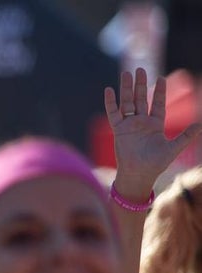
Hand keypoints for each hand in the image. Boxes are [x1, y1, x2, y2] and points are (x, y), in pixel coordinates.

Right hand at [104, 68, 201, 193]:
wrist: (138, 174)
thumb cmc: (156, 164)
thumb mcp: (173, 148)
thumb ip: (186, 136)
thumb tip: (201, 125)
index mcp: (155, 124)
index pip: (158, 103)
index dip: (159, 91)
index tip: (161, 78)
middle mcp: (141, 122)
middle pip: (140, 99)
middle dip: (140, 84)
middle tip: (140, 69)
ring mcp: (129, 125)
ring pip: (127, 102)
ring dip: (126, 88)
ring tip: (126, 73)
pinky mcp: (119, 130)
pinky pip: (113, 114)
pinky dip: (110, 103)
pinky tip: (109, 91)